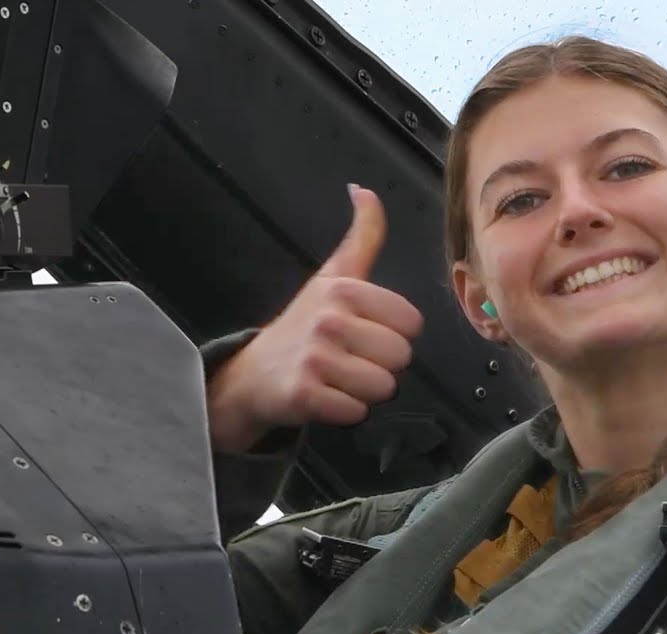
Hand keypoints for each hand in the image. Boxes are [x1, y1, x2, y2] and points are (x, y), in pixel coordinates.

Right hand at [207, 184, 423, 451]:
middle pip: (401, 357)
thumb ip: (363, 235)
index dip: (395, 333)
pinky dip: (345, 411)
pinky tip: (324, 396)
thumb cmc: (305, 322)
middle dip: (381, 364)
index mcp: (344, 289)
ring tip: (338, 377)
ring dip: (365, 390)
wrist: (253, 373)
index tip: (365, 331)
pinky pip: (357, 412)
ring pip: (384, 387)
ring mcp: (315, 358)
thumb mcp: (335, 274)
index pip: (412, 324)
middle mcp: (328, 319)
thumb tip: (364, 189)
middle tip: (350, 358)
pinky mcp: (304, 395)